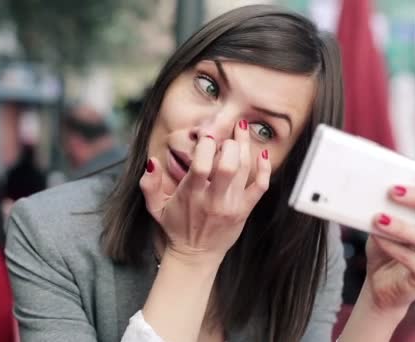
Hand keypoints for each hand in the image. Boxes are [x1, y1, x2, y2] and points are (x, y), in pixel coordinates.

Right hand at [139, 121, 270, 261]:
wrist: (196, 255)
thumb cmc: (176, 227)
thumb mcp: (155, 207)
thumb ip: (149, 184)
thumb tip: (152, 161)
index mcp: (191, 194)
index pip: (200, 165)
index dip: (205, 146)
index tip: (206, 137)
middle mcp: (213, 199)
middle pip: (227, 166)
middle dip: (228, 144)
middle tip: (226, 135)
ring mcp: (231, 205)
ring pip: (243, 170)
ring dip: (245, 146)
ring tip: (242, 128)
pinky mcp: (244, 210)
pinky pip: (260, 187)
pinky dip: (265, 168)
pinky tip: (263, 154)